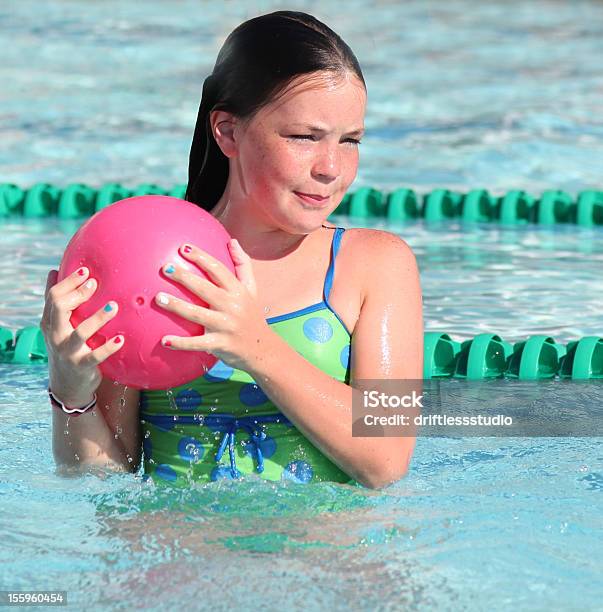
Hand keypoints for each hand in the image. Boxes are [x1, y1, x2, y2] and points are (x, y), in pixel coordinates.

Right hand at [41, 266, 123, 404]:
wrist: (68, 386)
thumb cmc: (67, 347)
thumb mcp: (58, 326)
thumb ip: (58, 302)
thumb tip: (53, 271)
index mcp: (50, 322)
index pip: (53, 297)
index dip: (68, 282)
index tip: (85, 271)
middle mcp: (56, 335)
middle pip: (60, 308)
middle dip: (78, 294)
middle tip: (95, 283)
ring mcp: (67, 351)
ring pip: (80, 332)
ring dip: (98, 318)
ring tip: (113, 306)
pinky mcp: (81, 366)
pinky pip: (96, 356)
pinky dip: (108, 347)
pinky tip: (121, 339)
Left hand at [155, 239, 271, 370]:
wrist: (263, 349)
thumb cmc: (252, 316)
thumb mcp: (252, 290)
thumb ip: (243, 265)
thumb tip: (233, 241)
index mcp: (238, 291)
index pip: (218, 270)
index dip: (201, 257)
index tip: (183, 248)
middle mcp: (233, 306)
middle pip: (205, 288)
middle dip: (185, 277)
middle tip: (165, 268)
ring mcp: (226, 326)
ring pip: (197, 314)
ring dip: (176, 306)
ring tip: (158, 298)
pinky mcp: (221, 344)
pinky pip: (197, 343)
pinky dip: (181, 343)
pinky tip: (164, 340)